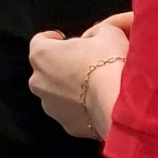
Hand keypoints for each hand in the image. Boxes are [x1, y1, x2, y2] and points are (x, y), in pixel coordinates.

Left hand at [28, 19, 130, 139]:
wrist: (120, 104)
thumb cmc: (110, 62)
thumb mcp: (107, 33)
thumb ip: (95, 31)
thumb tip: (94, 37)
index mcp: (41, 55)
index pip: (40, 41)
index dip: (53, 39)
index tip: (64, 39)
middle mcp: (38, 81)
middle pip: (47, 69)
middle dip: (62, 65)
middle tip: (85, 63)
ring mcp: (50, 107)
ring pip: (57, 94)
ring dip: (70, 89)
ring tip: (94, 86)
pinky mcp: (67, 126)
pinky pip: (72, 113)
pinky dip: (81, 109)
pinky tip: (99, 104)